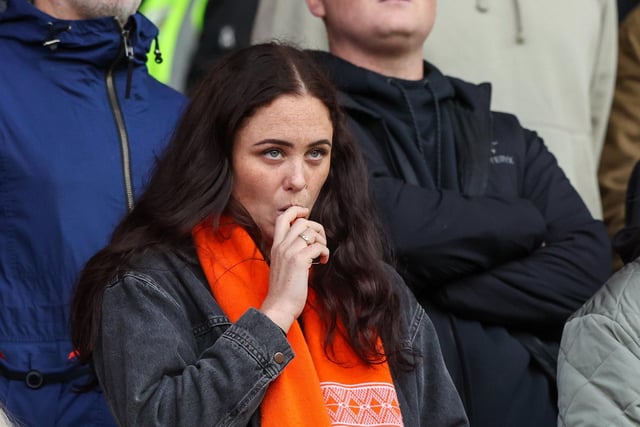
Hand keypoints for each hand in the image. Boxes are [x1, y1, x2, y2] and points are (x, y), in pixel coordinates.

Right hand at [260, 206, 329, 332]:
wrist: (279, 306)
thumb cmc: (283, 289)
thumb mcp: (282, 265)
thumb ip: (290, 252)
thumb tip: (307, 243)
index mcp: (276, 246)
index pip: (283, 218)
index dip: (297, 211)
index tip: (307, 215)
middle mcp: (281, 246)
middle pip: (301, 221)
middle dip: (316, 228)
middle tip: (320, 242)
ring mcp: (289, 252)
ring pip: (310, 232)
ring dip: (322, 240)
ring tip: (321, 253)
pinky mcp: (299, 261)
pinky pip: (318, 246)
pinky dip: (324, 252)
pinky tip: (323, 261)